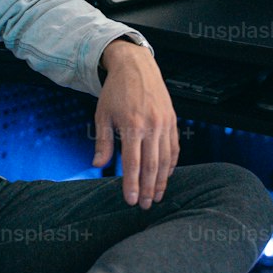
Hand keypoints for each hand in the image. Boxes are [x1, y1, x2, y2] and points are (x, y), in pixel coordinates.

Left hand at [92, 39, 177, 207]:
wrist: (136, 66)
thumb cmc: (115, 91)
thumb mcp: (102, 115)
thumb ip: (103, 142)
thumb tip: (98, 165)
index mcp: (132, 126)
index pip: (132, 163)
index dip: (131, 184)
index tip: (130, 201)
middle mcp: (152, 126)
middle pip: (152, 165)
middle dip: (148, 189)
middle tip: (146, 206)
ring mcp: (165, 124)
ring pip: (166, 159)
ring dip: (162, 180)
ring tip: (157, 196)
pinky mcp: (172, 121)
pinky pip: (174, 148)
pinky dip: (171, 164)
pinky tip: (166, 175)